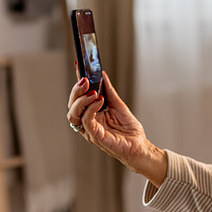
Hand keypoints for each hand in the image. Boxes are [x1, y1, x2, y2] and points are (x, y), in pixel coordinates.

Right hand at [67, 66, 166, 185]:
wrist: (139, 145)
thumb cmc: (128, 129)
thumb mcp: (118, 104)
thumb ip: (108, 91)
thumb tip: (101, 74)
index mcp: (90, 113)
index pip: (79, 96)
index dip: (76, 82)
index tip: (78, 66)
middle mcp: (87, 121)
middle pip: (72, 105)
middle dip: (76, 90)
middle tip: (84, 79)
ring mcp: (89, 130)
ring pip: (74, 114)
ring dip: (81, 100)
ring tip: (93, 92)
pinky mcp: (95, 137)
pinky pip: (86, 122)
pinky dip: (90, 109)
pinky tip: (99, 101)